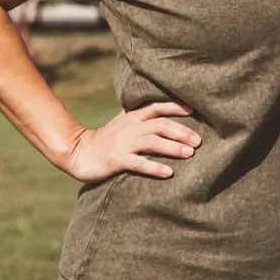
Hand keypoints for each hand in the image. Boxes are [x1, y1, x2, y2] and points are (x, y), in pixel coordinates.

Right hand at [63, 101, 201, 183]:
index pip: (157, 107)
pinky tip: (168, 173)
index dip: (175, 107)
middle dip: (181, 131)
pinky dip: (154, 167)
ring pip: (152, 142)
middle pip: (160, 125)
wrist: (80, 153)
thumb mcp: (124, 124)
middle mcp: (130, 127)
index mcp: (133, 117)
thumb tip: (166, 119)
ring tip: (189, 154)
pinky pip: (138, 163)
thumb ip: (142, 120)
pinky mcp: (116, 160)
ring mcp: (123, 143)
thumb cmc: (107, 140)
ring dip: (172, 148)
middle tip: (198, 141)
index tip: (193, 110)